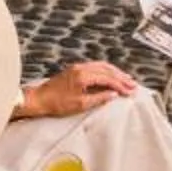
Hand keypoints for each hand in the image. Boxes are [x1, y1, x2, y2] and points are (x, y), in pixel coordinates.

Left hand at [17, 59, 138, 119]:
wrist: (38, 99)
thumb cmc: (57, 103)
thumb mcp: (80, 104)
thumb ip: (99, 98)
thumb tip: (114, 94)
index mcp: (83, 75)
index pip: (108, 78)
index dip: (121, 85)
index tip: (130, 92)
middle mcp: (82, 68)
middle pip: (107, 69)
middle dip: (121, 77)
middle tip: (133, 84)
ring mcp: (78, 67)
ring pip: (102, 66)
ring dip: (115, 72)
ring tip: (126, 79)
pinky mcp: (74, 69)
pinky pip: (95, 66)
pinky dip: (106, 70)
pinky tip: (110, 75)